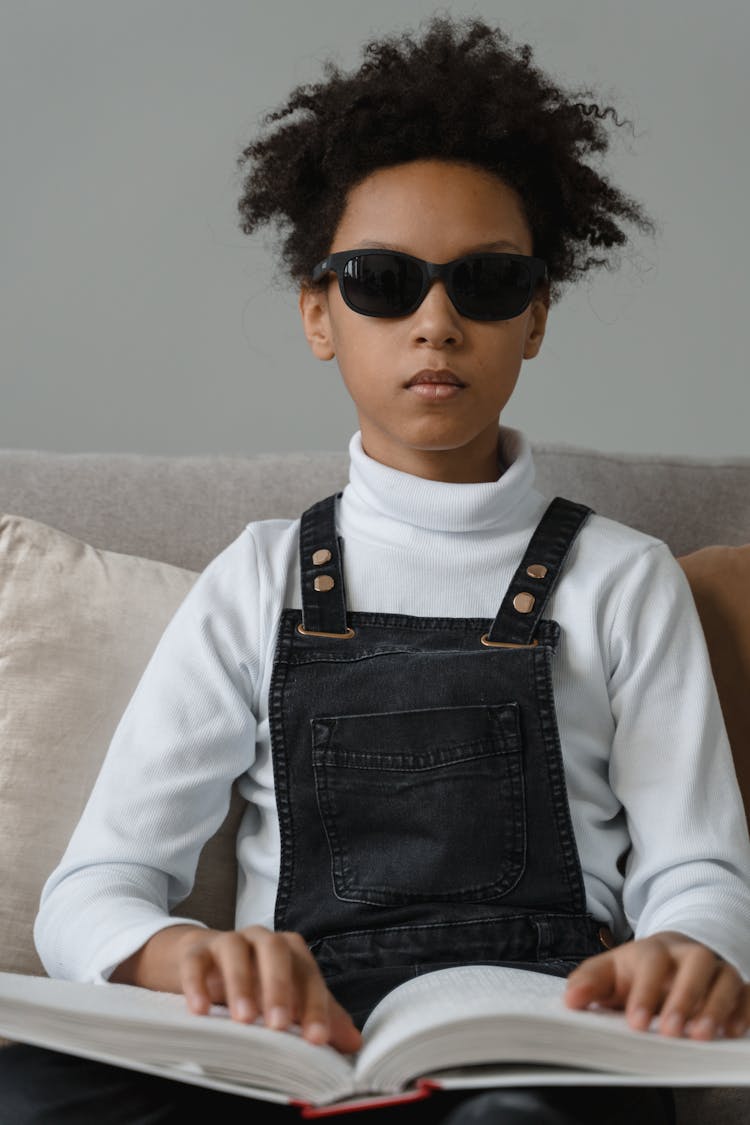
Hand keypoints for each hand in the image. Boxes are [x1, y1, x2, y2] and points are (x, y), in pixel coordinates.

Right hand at [175, 925, 361, 1053]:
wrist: (206, 962)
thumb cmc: (256, 983)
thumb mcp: (288, 1000)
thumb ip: (319, 1017)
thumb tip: (354, 1042)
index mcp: (290, 950)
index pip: (308, 974)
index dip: (315, 1006)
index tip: (317, 1039)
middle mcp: (261, 939)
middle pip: (275, 951)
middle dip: (279, 986)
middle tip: (279, 1025)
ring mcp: (227, 941)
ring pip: (236, 950)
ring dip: (240, 982)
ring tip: (242, 1019)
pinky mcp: (196, 951)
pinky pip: (196, 961)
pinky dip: (198, 984)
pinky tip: (201, 1011)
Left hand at [563, 931, 749, 1039]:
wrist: (670, 954)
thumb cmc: (637, 970)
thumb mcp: (609, 971)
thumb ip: (588, 983)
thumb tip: (570, 1000)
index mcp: (654, 949)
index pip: (651, 962)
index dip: (644, 991)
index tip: (635, 1023)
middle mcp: (689, 954)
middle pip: (695, 963)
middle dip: (684, 997)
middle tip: (670, 1032)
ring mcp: (717, 969)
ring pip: (725, 977)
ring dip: (715, 1006)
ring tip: (701, 1036)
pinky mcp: (737, 986)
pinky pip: (748, 993)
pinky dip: (743, 1010)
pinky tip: (732, 1032)